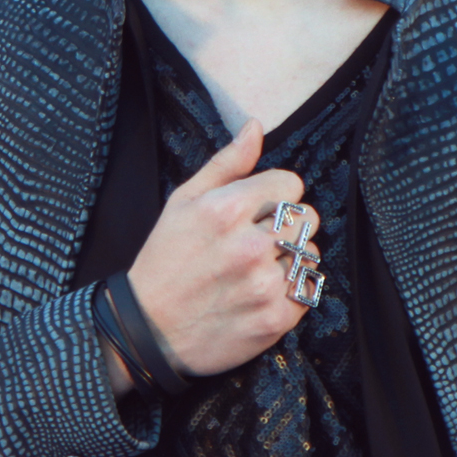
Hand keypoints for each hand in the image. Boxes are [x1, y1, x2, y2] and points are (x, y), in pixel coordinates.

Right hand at [101, 119, 318, 395]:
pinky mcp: (274, 319)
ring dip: (290, 260)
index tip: (257, 211)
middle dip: (287, 226)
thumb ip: (226, 163)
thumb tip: (255, 126)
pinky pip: (308, 290)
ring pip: (310, 254)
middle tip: (258, 241)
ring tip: (257, 269)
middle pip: (308, 217)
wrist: (146, 329)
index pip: (291, 184)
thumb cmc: (165, 259)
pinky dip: (291, 292)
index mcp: (227, 209)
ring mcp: (264, 285)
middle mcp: (249, 245)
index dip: (276, 195)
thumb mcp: (184, 201)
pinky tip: (262, 293)